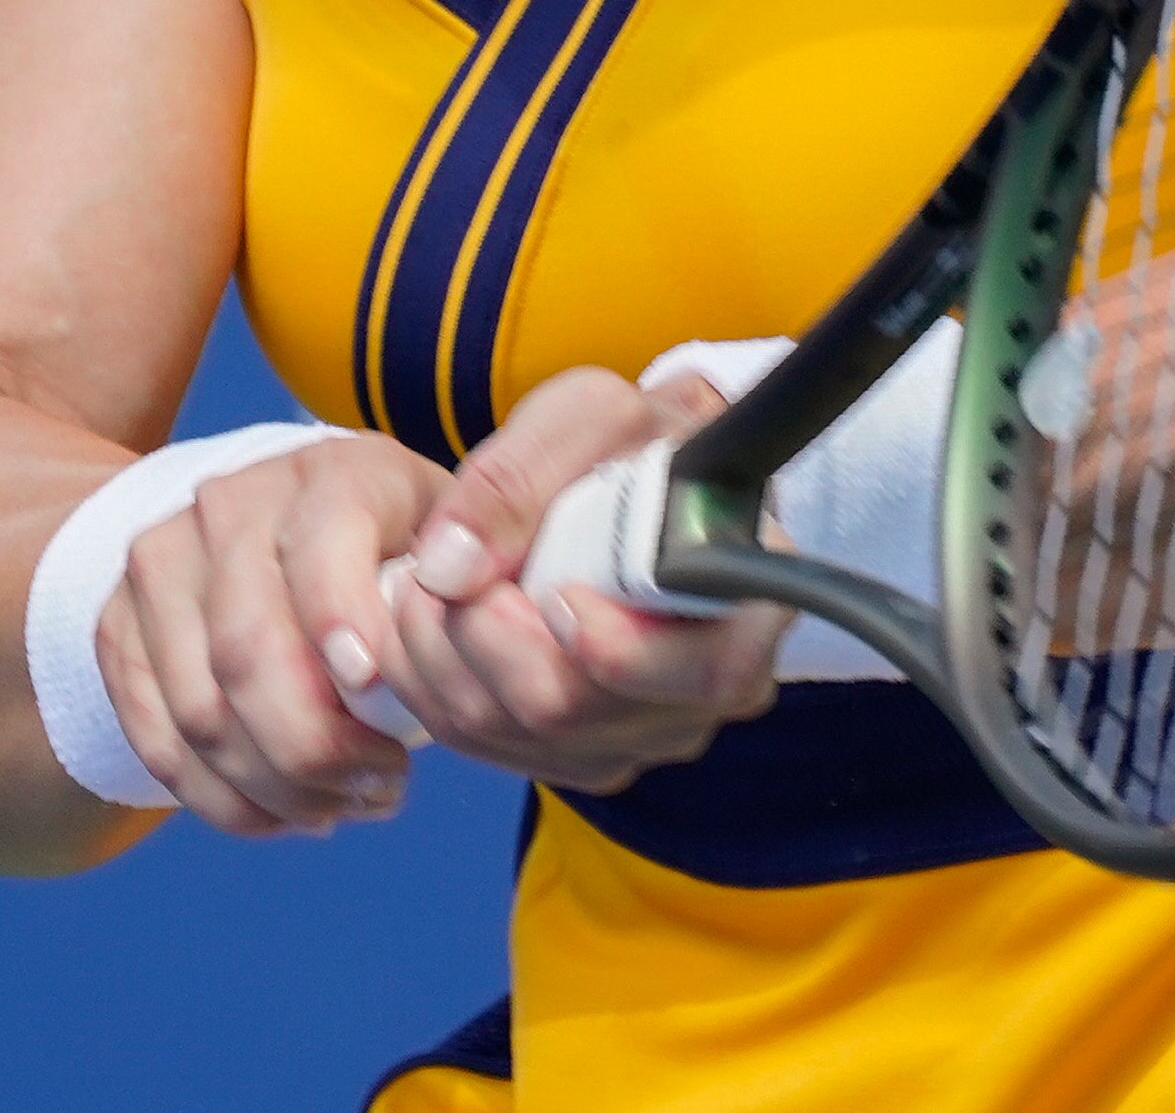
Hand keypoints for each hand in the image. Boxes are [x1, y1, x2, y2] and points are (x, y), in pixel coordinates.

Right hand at [92, 429, 448, 836]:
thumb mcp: (450, 533)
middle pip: (249, 654)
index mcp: (328, 472)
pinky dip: (223, 799)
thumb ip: (473, 556)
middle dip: (319, 749)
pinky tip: (284, 814)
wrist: (278, 519)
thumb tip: (459, 591)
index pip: (323, 548)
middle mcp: (229, 505)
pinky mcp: (117, 627)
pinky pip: (158, 741)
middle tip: (384, 790)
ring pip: (201, 712)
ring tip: (342, 807)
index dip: (346, 630)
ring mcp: (161, 564)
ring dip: (276, 787)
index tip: (387, 712)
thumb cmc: (395, 545)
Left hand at [358, 366, 788, 795]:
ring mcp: (639, 737)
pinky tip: (431, 622)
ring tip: (426, 580)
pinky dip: (432, 684)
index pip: (707, 673)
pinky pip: (482, 746)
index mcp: (747, 612)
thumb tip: (451, 568)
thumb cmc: (631, 447)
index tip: (555, 593)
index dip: (616, 648)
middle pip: (576, 710)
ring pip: (513, 732)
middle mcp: (703, 697)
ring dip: (441, 655)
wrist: (630, 482)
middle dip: (482, 633)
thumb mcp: (591, 419)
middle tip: (443, 566)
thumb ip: (521, 476)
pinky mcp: (575, 755)